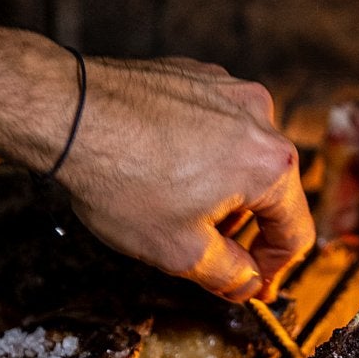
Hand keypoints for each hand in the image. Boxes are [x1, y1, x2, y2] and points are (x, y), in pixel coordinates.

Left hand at [52, 57, 314, 302]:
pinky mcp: (194, 75)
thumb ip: (229, 276)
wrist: (63, 112)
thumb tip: (248, 282)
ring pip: (241, 155)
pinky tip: (158, 165)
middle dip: (242, 227)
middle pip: (270, 190)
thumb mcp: (180, 252)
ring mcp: (228, 90)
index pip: (294, 232)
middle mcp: (261, 119)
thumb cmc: (120, 178)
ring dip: (220, 187)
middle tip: (206, 250)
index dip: (274, 269)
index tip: (253, 283)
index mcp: (271, 166)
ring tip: (173, 203)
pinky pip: (212, 124)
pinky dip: (198, 151)